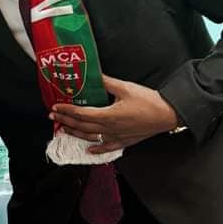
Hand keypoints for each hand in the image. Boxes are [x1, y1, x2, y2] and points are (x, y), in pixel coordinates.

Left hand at [49, 75, 179, 154]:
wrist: (168, 115)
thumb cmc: (150, 102)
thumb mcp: (126, 88)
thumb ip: (107, 83)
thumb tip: (94, 74)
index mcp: (108, 115)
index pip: (81, 113)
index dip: (67, 110)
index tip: (56, 107)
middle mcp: (109, 128)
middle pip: (82, 126)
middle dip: (65, 120)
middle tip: (53, 117)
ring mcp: (116, 137)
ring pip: (90, 137)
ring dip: (75, 133)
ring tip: (63, 129)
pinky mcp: (124, 141)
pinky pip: (107, 147)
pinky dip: (96, 148)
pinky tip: (89, 149)